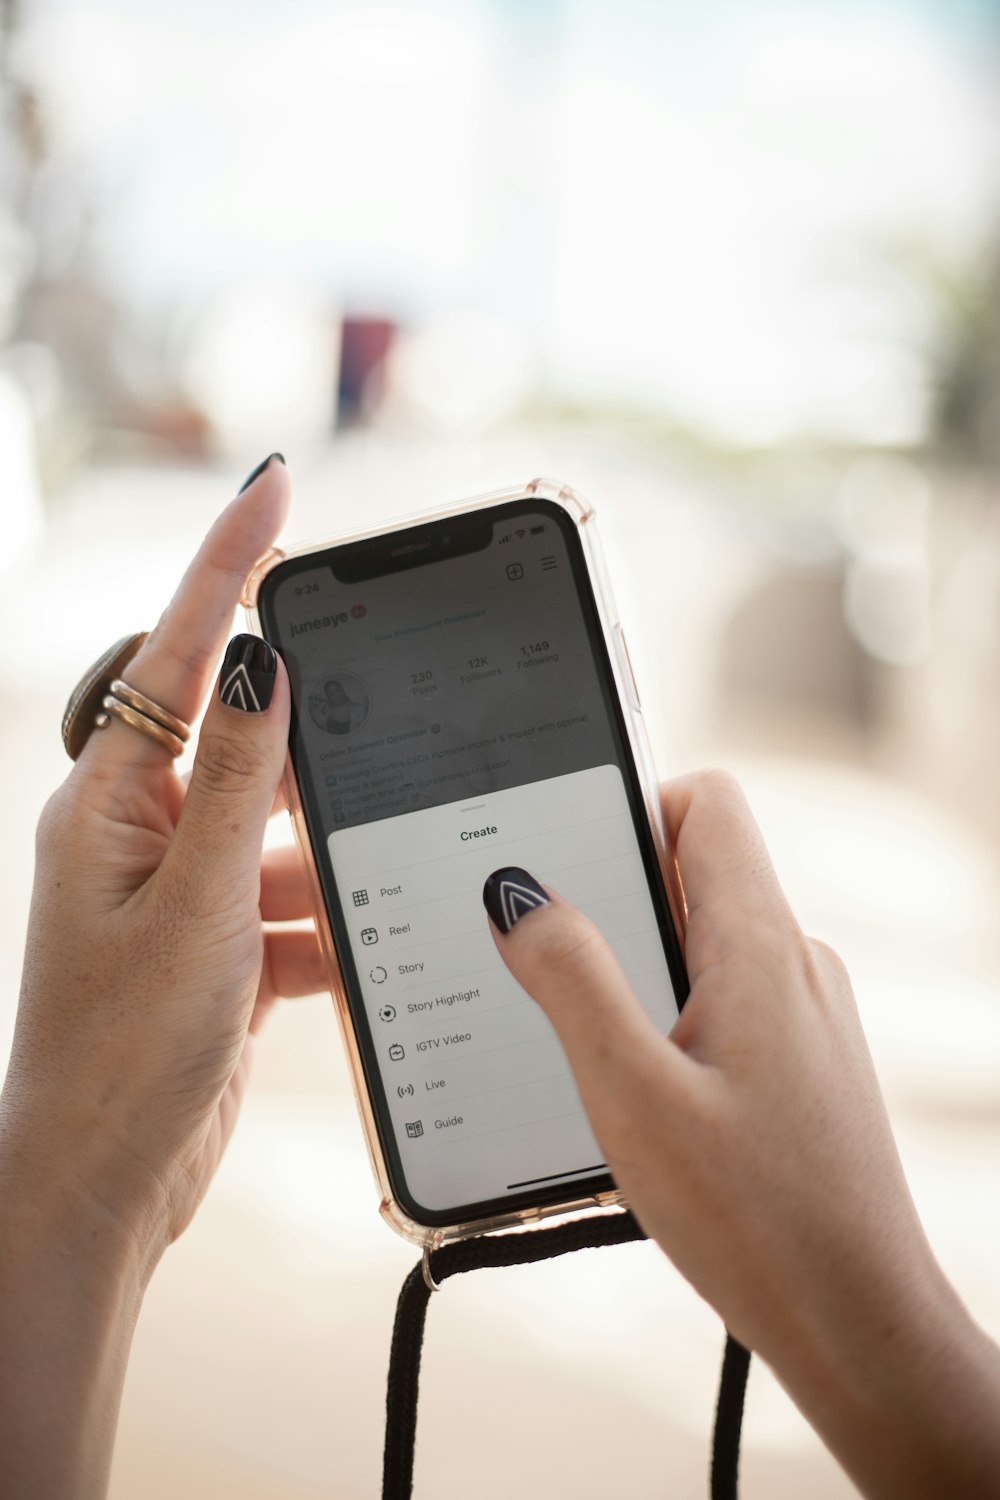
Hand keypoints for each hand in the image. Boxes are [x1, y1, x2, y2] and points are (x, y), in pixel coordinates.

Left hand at [3, 456, 324, 1274]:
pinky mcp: (220, 945)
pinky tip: (349, 953)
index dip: (229, 565)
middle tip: (373, 712)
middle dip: (308, 740)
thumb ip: (238, 784)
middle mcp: (143, 832)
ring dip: (321, 860)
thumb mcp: (196, 906)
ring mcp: (183, 891)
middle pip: (245, 739)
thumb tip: (259, 663)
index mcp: (113, 801)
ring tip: (345, 891)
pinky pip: (293, 905)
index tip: (276, 490)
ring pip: (281, 831)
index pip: (182, 654)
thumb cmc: (122, 1053)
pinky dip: (325, 926)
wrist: (102, 1186)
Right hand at [487, 771, 999, 1498]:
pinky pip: (723, 999)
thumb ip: (574, 982)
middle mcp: (793, 964)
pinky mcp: (800, 1062)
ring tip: (590, 1045)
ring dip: (637, 970)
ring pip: (705, 941)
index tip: (565, 858)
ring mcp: (804, 1013)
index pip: (707, 803)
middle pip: (695, 870)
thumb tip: (521, 896)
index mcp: (760, 947)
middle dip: (613, 900)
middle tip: (550, 965)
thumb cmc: (758, 1220)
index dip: (631, 805)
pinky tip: (638, 1094)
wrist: (857, 1321)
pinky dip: (669, 1019)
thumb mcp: (633, 1095)